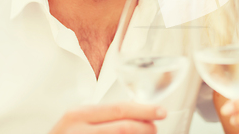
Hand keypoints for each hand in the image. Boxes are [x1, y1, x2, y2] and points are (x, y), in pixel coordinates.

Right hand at [49, 102, 166, 133]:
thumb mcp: (78, 123)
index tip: (160, 112)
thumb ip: (102, 117)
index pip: (119, 109)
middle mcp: (77, 130)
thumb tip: (138, 115)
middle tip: (156, 128)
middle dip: (145, 127)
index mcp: (78, 115)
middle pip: (123, 127)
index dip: (144, 110)